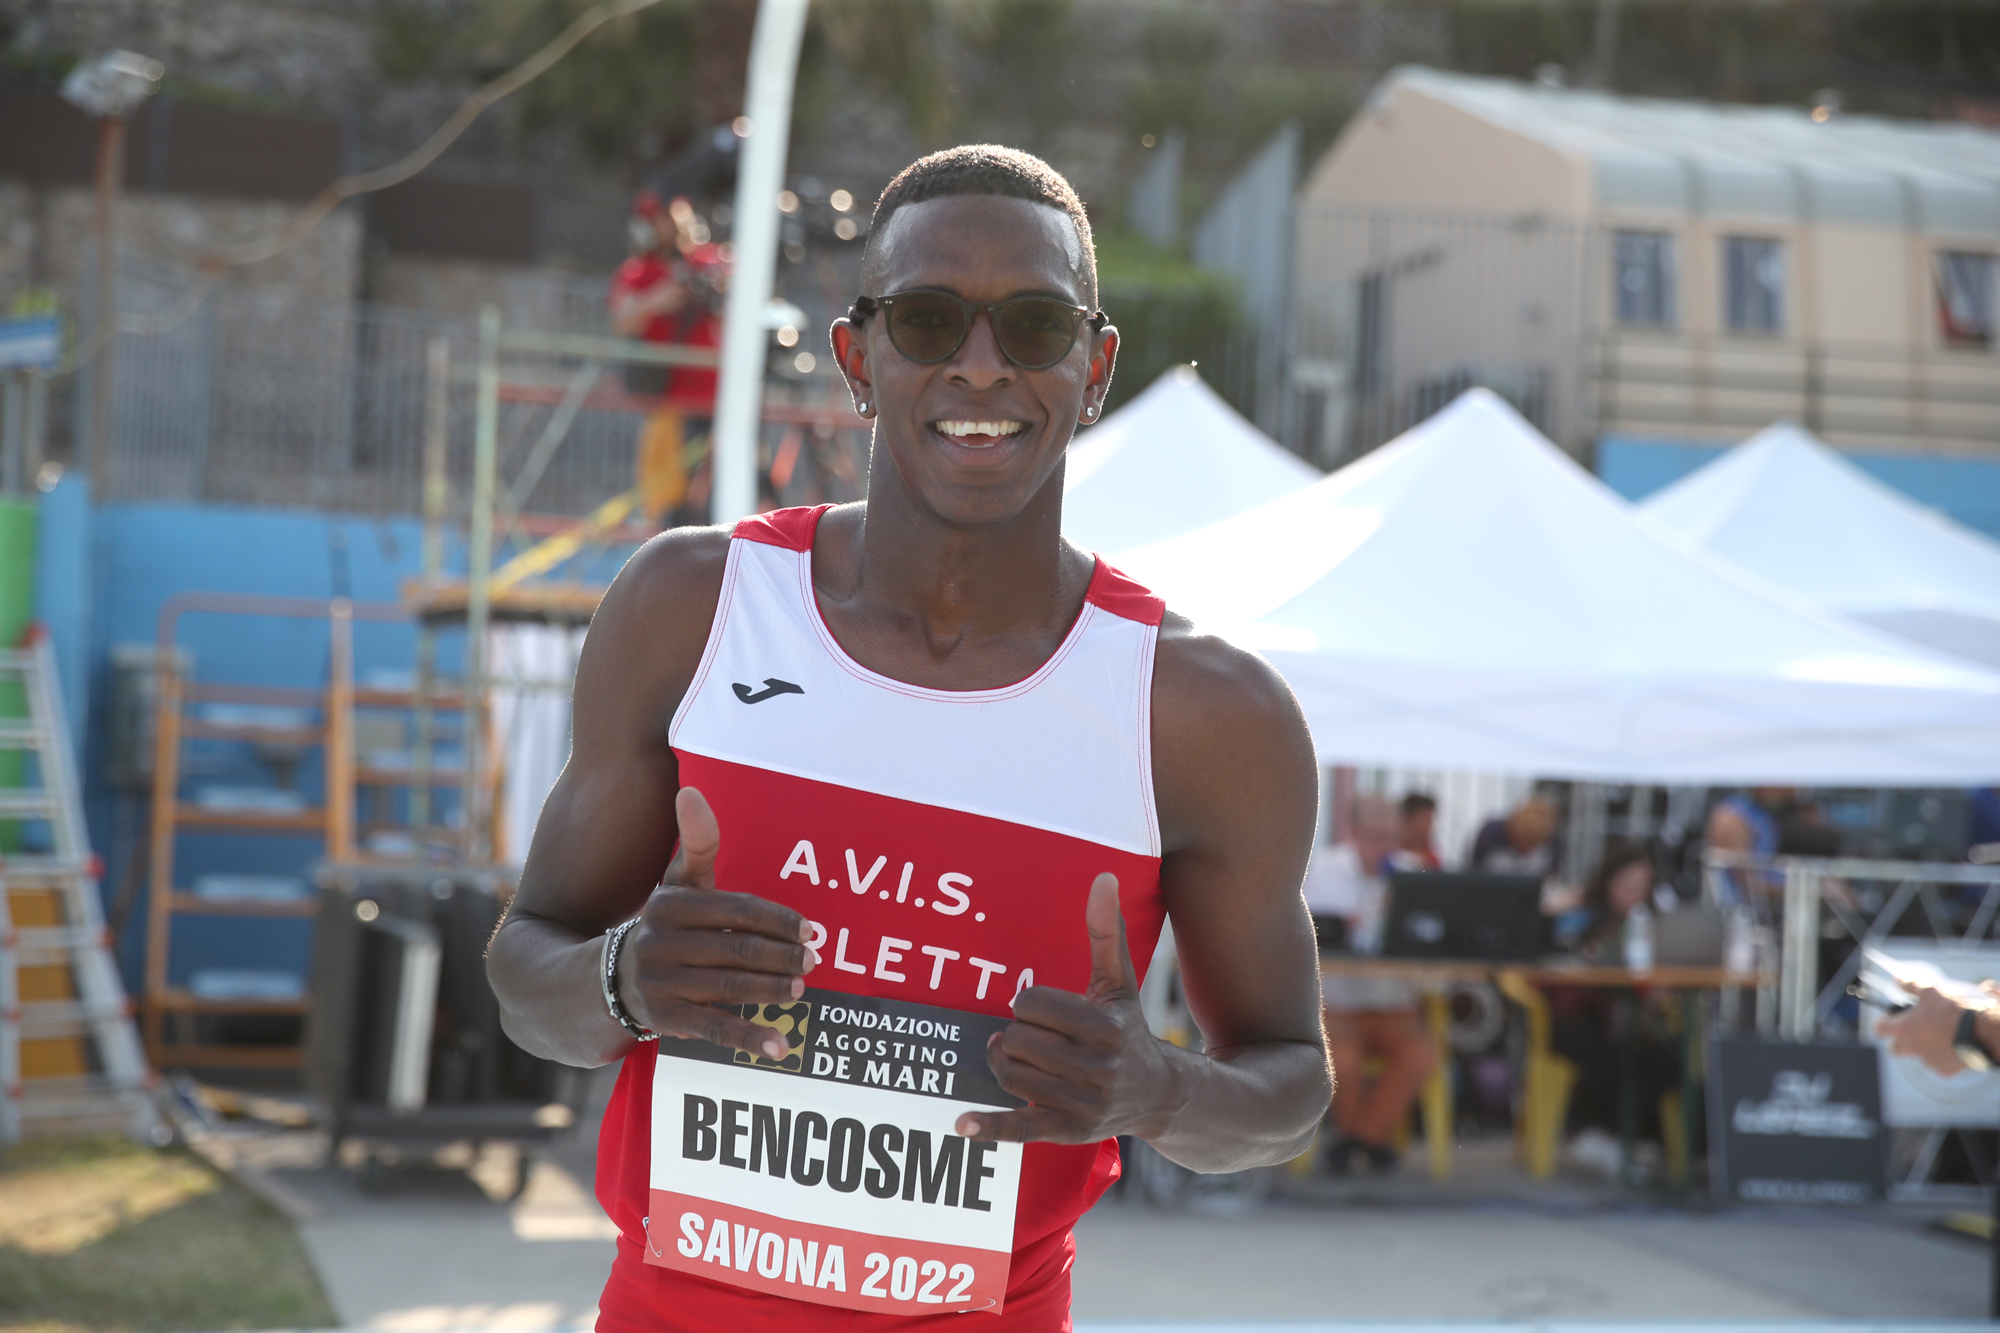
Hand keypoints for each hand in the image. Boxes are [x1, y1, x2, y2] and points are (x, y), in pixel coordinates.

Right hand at [618, 787, 813, 1061]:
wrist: (603, 980)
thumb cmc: (664, 924)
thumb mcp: (676, 884)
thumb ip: (697, 843)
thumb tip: (690, 791)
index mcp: (670, 904)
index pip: (735, 909)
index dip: (776, 920)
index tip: (809, 930)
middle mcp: (660, 942)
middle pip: (737, 949)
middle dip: (782, 956)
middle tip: (814, 960)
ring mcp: (661, 983)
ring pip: (730, 987)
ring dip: (772, 990)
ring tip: (800, 989)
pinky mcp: (666, 1020)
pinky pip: (715, 1029)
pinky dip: (750, 1038)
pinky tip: (781, 1047)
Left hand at [955, 874, 1177, 1144]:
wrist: (1158, 1093)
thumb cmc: (1126, 1028)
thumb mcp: (1118, 981)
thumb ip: (1106, 931)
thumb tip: (1104, 877)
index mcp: (1105, 1026)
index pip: (1031, 1004)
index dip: (1029, 1004)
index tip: (1045, 1012)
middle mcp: (1098, 1068)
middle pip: (1018, 1040)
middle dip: (1019, 1034)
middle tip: (1035, 1037)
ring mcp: (1083, 1103)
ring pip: (1011, 1075)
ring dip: (1005, 1063)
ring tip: (1017, 1056)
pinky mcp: (1068, 1131)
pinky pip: (1020, 1127)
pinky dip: (990, 1126)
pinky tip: (962, 1125)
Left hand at [1876, 985, 1971, 1076]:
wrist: (1982, 1032)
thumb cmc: (1953, 1010)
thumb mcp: (1929, 990)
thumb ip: (1909, 986)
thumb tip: (1897, 981)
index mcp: (1903, 1029)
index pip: (1879, 1030)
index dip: (1883, 1023)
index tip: (1892, 1018)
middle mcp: (1912, 1048)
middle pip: (1894, 1049)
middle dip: (1900, 1040)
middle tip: (1914, 1029)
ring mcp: (1928, 1061)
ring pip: (1917, 1057)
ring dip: (1923, 1048)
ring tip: (1939, 1035)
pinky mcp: (1944, 1071)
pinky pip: (1937, 1065)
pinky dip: (1942, 1057)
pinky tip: (1952, 1045)